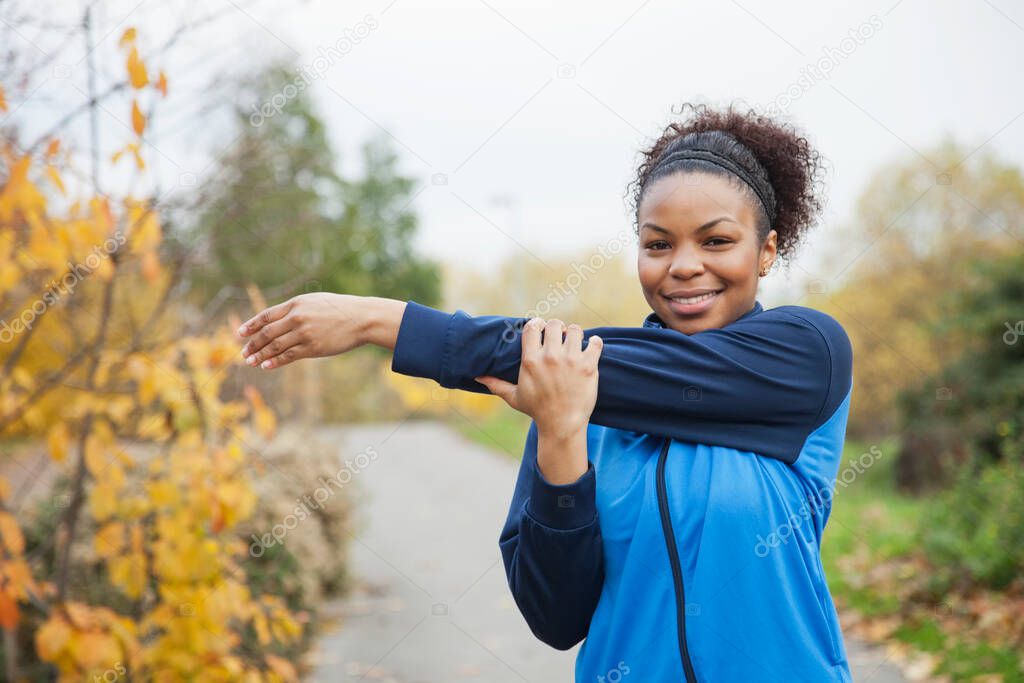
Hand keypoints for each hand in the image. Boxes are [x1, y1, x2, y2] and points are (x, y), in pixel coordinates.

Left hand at [236, 293, 370, 368]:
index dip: (251, 325)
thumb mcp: (315, 302)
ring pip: (275, 346)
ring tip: (251, 362)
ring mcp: (304, 333)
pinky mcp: (313, 347)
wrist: (361, 318)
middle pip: (267, 332)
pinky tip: (266, 366)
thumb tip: (280, 319)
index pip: (266, 315)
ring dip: (260, 355)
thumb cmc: (340, 309)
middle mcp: (297, 317)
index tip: (240, 333)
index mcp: (296, 304)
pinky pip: (289, 356)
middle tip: (243, 353)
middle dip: (253, 344)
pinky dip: (275, 362)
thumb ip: (297, 309)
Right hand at [474, 318, 602, 437]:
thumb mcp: (514, 397)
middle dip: (557, 328)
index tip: (541, 330)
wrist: (562, 425)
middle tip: (559, 337)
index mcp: (531, 360)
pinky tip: (591, 347)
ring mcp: (571, 360)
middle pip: (555, 324)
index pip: (532, 327)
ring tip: (574, 342)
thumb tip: (478, 377)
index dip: (537, 325)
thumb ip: (496, 384)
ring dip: (575, 334)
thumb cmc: (537, 410)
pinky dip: (594, 343)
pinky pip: (595, 343)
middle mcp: (551, 357)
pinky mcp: (589, 366)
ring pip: (575, 330)